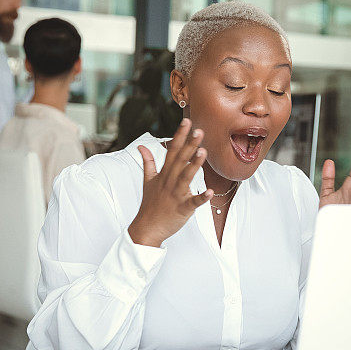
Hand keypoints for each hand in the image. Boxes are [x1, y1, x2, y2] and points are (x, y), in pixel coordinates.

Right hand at [128, 119, 213, 246]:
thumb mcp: (147, 181)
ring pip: (185, 177)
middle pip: (180, 160)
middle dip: (189, 145)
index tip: (187, 121)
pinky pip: (193, 202)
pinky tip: (210, 191)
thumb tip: (141, 146)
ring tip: (203, 152)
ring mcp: (176, 195)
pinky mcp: (182, 209)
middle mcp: (169, 181)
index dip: (179, 135)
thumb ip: (147, 162)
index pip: (172, 150)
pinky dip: (201, 197)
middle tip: (199, 131)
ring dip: (194, 165)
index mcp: (164, 174)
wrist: (147, 228)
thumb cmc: (150, 204)